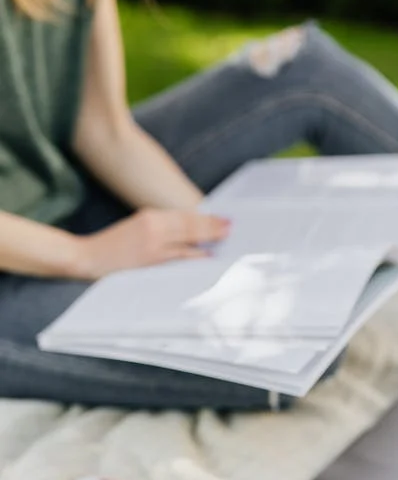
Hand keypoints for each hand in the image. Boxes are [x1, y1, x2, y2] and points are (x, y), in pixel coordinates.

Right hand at [70, 209, 229, 278]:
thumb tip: (188, 236)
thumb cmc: (112, 248)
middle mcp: (153, 227)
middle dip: (212, 227)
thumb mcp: (136, 229)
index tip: (223, 219)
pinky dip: (194, 257)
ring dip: (208, 241)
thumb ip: (160, 230)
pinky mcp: (149, 262)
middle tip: (231, 228)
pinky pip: (178, 259)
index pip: (184, 217)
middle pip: (190, 227)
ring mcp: (152, 245)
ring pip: (187, 241)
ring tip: (224, 241)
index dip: (206, 218)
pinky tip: (206, 258)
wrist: (86, 258)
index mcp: (150, 217)